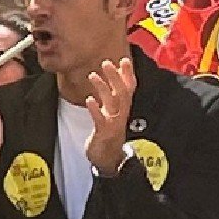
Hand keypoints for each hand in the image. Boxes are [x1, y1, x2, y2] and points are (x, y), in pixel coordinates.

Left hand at [84, 57, 135, 175]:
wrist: (109, 158)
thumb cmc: (109, 132)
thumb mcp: (113, 112)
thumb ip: (113, 94)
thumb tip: (114, 75)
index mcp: (123, 108)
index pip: (129, 88)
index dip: (128, 74)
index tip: (124, 60)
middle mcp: (121, 114)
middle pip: (123, 93)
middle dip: (116, 77)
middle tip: (106, 63)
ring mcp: (113, 123)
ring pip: (113, 104)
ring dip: (104, 88)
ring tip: (93, 75)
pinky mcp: (104, 133)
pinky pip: (101, 120)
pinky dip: (95, 109)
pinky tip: (89, 100)